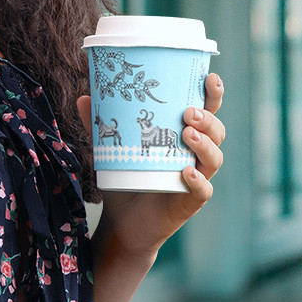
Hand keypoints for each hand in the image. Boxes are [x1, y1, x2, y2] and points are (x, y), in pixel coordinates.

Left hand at [77, 73, 224, 262]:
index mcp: (183, 137)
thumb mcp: (111, 148)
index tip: (209, 78)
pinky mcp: (190, 203)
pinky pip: (203, 191)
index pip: (206, 111)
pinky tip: (187, 172)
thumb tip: (84, 98)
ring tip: (187, 134)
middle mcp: (196, 156)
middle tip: (188, 112)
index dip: (212, 95)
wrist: (121, 223)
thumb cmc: (125, 179)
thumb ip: (99, 124)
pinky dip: (198, 181)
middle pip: (217, 132)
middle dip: (208, 118)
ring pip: (215, 158)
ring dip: (206, 144)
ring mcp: (196, 179)